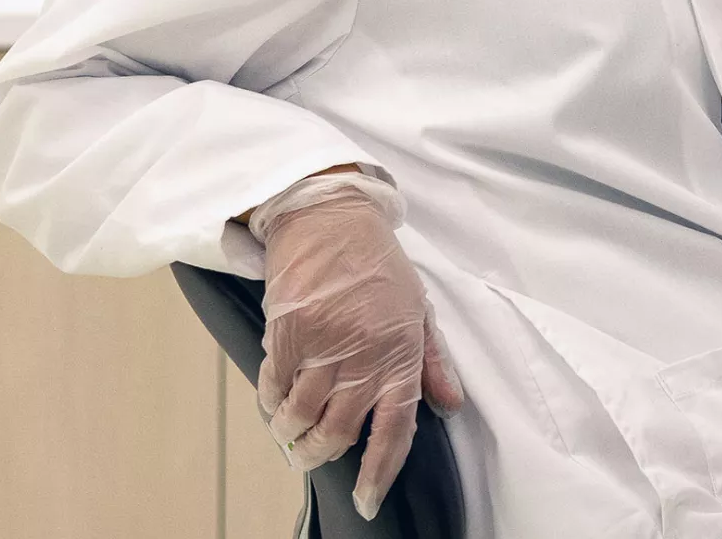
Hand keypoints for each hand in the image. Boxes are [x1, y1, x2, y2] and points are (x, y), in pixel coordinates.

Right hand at [251, 173, 464, 520]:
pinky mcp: (286, 336)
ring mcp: (322, 349)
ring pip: (301, 417)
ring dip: (293, 434)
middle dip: (322, 454)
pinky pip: (273, 388)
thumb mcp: (419, 311)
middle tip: (314, 453)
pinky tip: (275, 400)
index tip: (368, 501)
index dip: (380, 472)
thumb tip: (450, 406)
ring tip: (292, 432)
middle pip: (340, 433)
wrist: (333, 220)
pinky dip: (271, 402)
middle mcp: (363, 359)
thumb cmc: (380, 266)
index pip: (395, 430)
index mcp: (401, 356)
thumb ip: (432, 363)